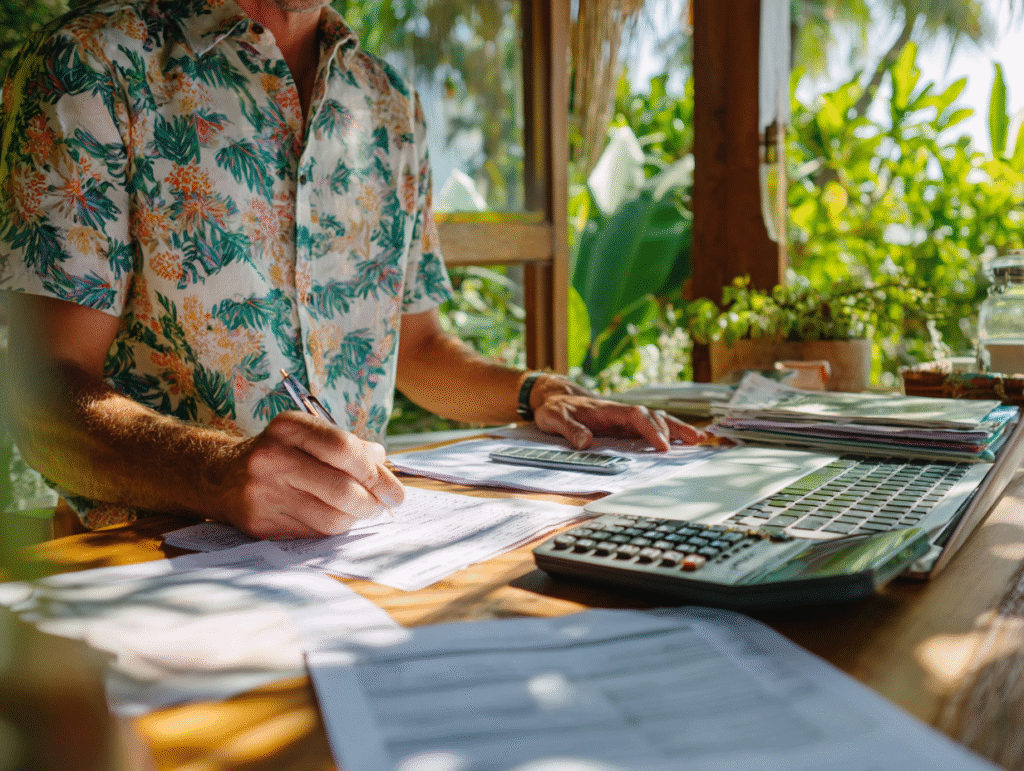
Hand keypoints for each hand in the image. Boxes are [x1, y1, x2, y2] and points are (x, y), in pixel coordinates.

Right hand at [210, 411, 403, 539]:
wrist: (222, 477)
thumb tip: (383, 463)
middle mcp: (272, 458)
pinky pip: (314, 533)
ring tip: (361, 510)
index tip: (394, 488)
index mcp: (288, 427)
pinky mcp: (261, 524)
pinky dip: (333, 528)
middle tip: (385, 504)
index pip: (343, 448)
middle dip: (373, 501)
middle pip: (341, 488)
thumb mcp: (308, 435)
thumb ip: (348, 446)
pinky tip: (334, 516)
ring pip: (331, 517)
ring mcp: (264, 493)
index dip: (375, 472)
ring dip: (355, 518)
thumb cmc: (280, 453)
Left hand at [529, 374, 708, 450]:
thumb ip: (570, 430)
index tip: (662, 446)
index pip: (635, 416)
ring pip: (655, 419)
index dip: (651, 429)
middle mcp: (620, 411)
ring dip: (676, 428)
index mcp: (607, 409)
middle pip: (653, 416)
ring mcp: (623, 417)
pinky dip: (667, 431)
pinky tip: (682, 439)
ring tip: (698, 439)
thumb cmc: (554, 408)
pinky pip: (649, 426)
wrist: (552, 397)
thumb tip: (585, 443)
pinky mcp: (623, 424)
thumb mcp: (555, 419)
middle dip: (673, 429)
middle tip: (692, 443)